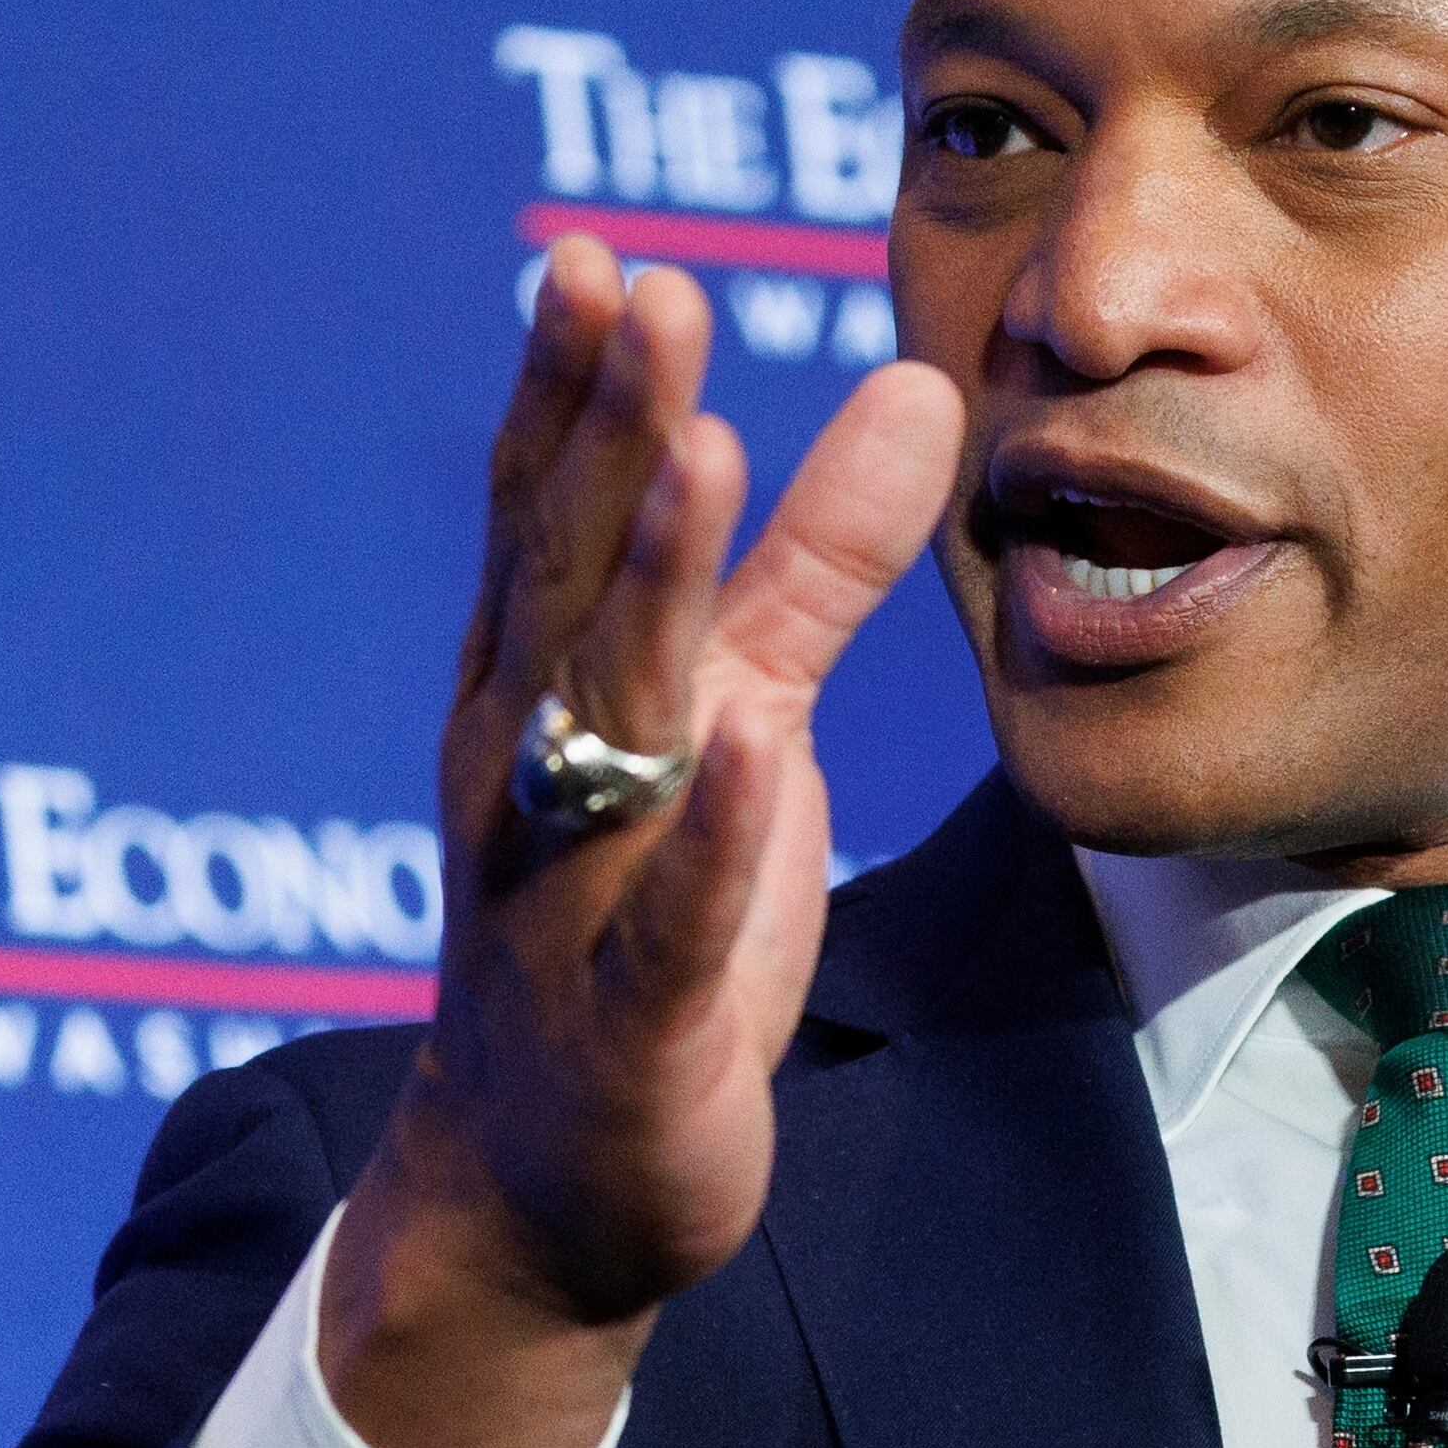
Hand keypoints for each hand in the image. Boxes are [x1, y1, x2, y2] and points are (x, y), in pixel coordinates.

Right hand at [319, 237, 963, 1447]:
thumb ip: (815, 563)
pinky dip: (713, 838)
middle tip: (641, 291)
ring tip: (699, 451)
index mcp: (538, 691)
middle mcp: (532, 774)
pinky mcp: (640, 1023)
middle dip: (602, 437)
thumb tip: (915, 387)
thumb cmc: (638, 918)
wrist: (546, 1188)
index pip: (547, 519)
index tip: (600, 259)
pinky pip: (674, 921)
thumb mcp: (741, 714)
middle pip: (567, 584)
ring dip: (649, 589)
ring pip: (610, 726)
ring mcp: (576, 897)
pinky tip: (760, 751)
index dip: (567, 393)